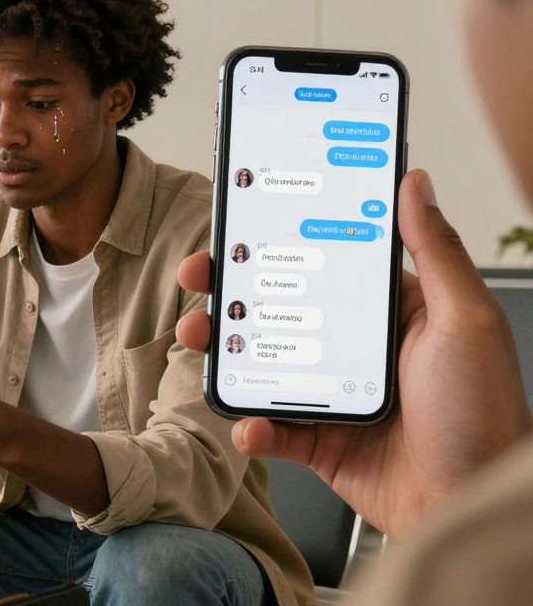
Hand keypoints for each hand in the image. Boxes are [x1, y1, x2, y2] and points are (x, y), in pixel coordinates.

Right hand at [176, 170, 531, 537]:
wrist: (474, 503)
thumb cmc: (485, 413)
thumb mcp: (466, 319)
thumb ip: (435, 250)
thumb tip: (414, 184)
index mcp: (391, 313)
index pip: (323, 266)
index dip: (278, 244)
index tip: (239, 227)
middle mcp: (358, 350)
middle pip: (280, 311)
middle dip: (231, 293)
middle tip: (200, 278)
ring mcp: (334, 396)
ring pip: (263, 366)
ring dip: (225, 354)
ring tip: (202, 341)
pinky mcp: (321, 444)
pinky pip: (273, 431)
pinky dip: (252, 426)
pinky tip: (250, 422)